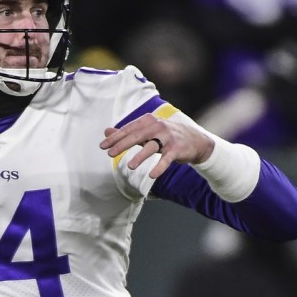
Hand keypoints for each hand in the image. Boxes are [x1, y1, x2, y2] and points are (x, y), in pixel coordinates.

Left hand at [100, 113, 214, 178]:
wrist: (194, 140)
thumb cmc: (164, 135)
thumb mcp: (145, 131)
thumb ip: (126, 133)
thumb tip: (106, 131)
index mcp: (148, 120)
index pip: (128, 129)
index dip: (115, 138)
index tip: (102, 146)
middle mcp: (158, 126)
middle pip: (137, 136)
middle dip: (122, 145)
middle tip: (110, 154)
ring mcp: (168, 137)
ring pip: (151, 147)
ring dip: (140, 157)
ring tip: (130, 167)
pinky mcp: (177, 149)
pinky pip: (167, 159)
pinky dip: (160, 167)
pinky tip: (152, 175)